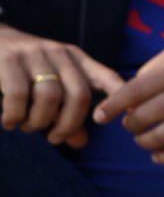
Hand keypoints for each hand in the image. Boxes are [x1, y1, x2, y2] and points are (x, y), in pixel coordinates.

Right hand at [0, 25, 124, 146]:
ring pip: (50, 97)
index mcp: (77, 59)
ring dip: (39, 122)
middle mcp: (60, 54)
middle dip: (68, 125)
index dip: (119, 97)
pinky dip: (15, 116)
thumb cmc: (24, 70)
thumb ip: (65, 112)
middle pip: (79, 95)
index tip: (118, 120)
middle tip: (54, 138)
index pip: (107, 76)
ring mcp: (35, 55)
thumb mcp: (50, 85)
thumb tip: (81, 143)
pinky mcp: (9, 60)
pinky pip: (19, 95)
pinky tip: (10, 122)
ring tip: (27, 127)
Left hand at [92, 43, 163, 164]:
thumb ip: (151, 70)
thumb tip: (124, 97)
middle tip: (134, 123)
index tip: (100, 117)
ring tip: (145, 138)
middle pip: (141, 118)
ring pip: (157, 139)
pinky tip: (159, 155)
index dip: (111, 107)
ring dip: (143, 142)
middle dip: (131, 124)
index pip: (132, 92)